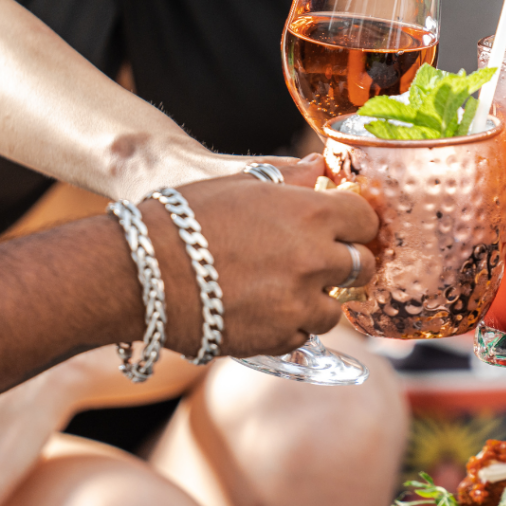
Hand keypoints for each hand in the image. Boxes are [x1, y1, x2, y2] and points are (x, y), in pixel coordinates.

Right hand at [144, 155, 378, 357]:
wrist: (139, 273)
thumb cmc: (183, 219)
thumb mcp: (240, 183)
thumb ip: (290, 179)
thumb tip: (319, 167)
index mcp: (311, 213)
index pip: (366, 219)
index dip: (356, 223)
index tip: (346, 228)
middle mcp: (314, 258)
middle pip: (362, 267)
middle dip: (347, 264)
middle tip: (322, 262)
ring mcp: (299, 302)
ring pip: (335, 309)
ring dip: (317, 300)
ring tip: (284, 290)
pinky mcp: (278, 338)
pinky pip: (302, 335)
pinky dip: (289, 326)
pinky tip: (262, 310)